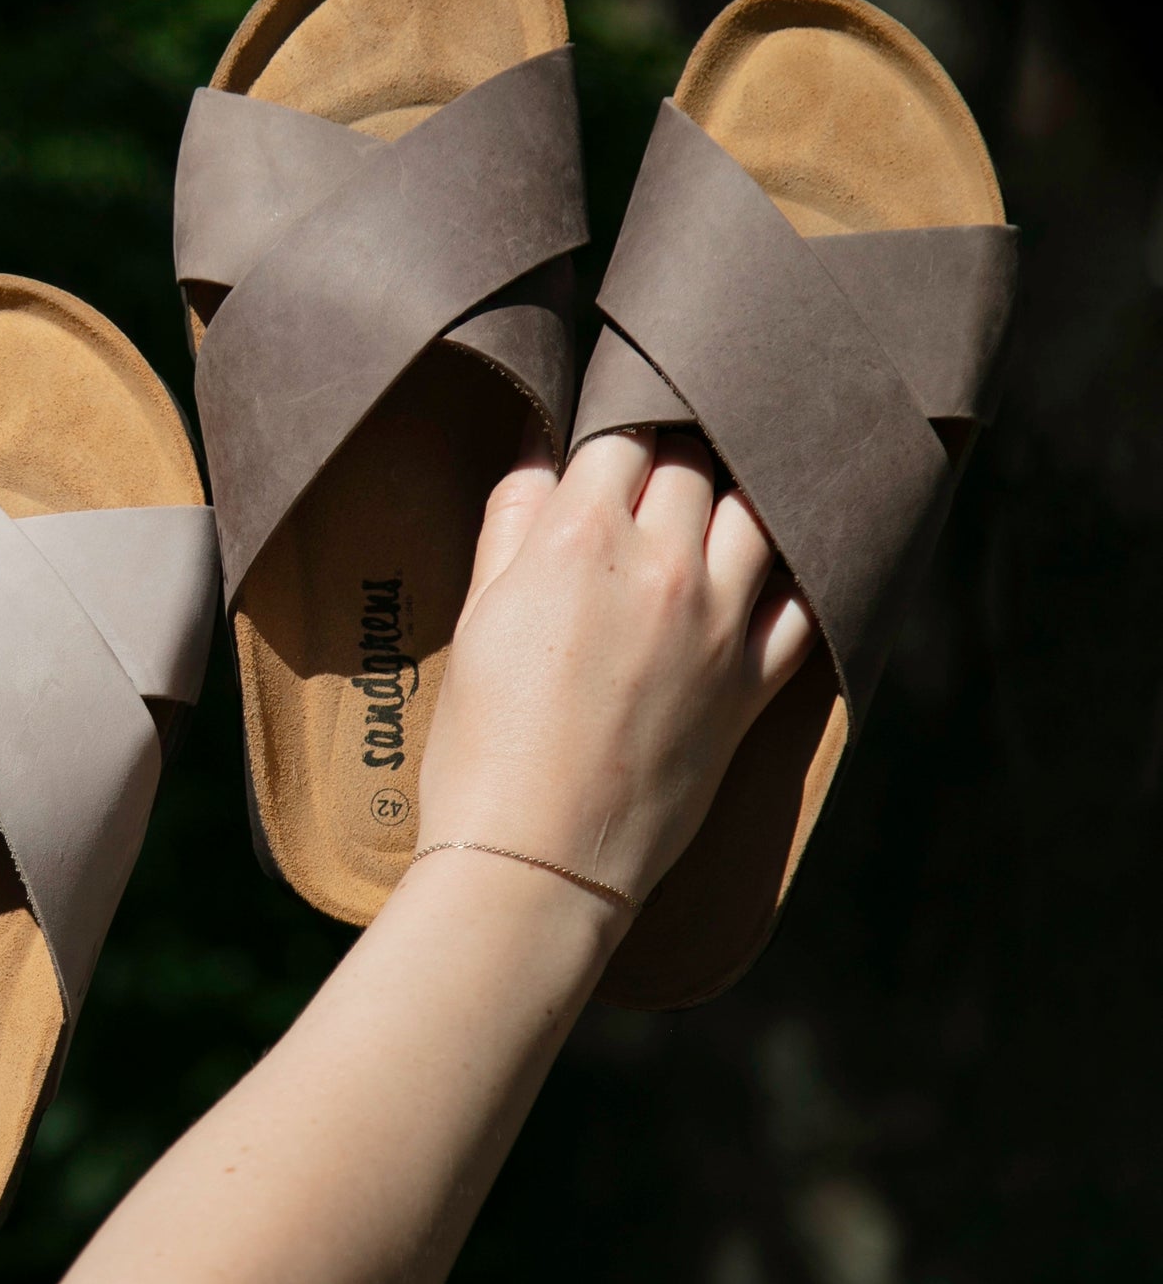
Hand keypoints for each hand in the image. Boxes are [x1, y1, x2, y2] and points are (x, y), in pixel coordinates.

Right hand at [417, 429, 814, 915]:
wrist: (536, 862)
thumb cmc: (483, 745)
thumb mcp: (477, 616)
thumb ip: (513, 521)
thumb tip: (539, 449)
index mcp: (581, 542)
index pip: (621, 435)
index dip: (616, 422)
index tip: (614, 427)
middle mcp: (663, 567)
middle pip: (694, 462)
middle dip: (677, 446)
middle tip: (665, 448)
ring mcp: (720, 625)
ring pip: (758, 513)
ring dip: (740, 491)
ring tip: (724, 488)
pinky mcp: (754, 683)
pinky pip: (806, 602)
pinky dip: (800, 570)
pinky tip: (787, 557)